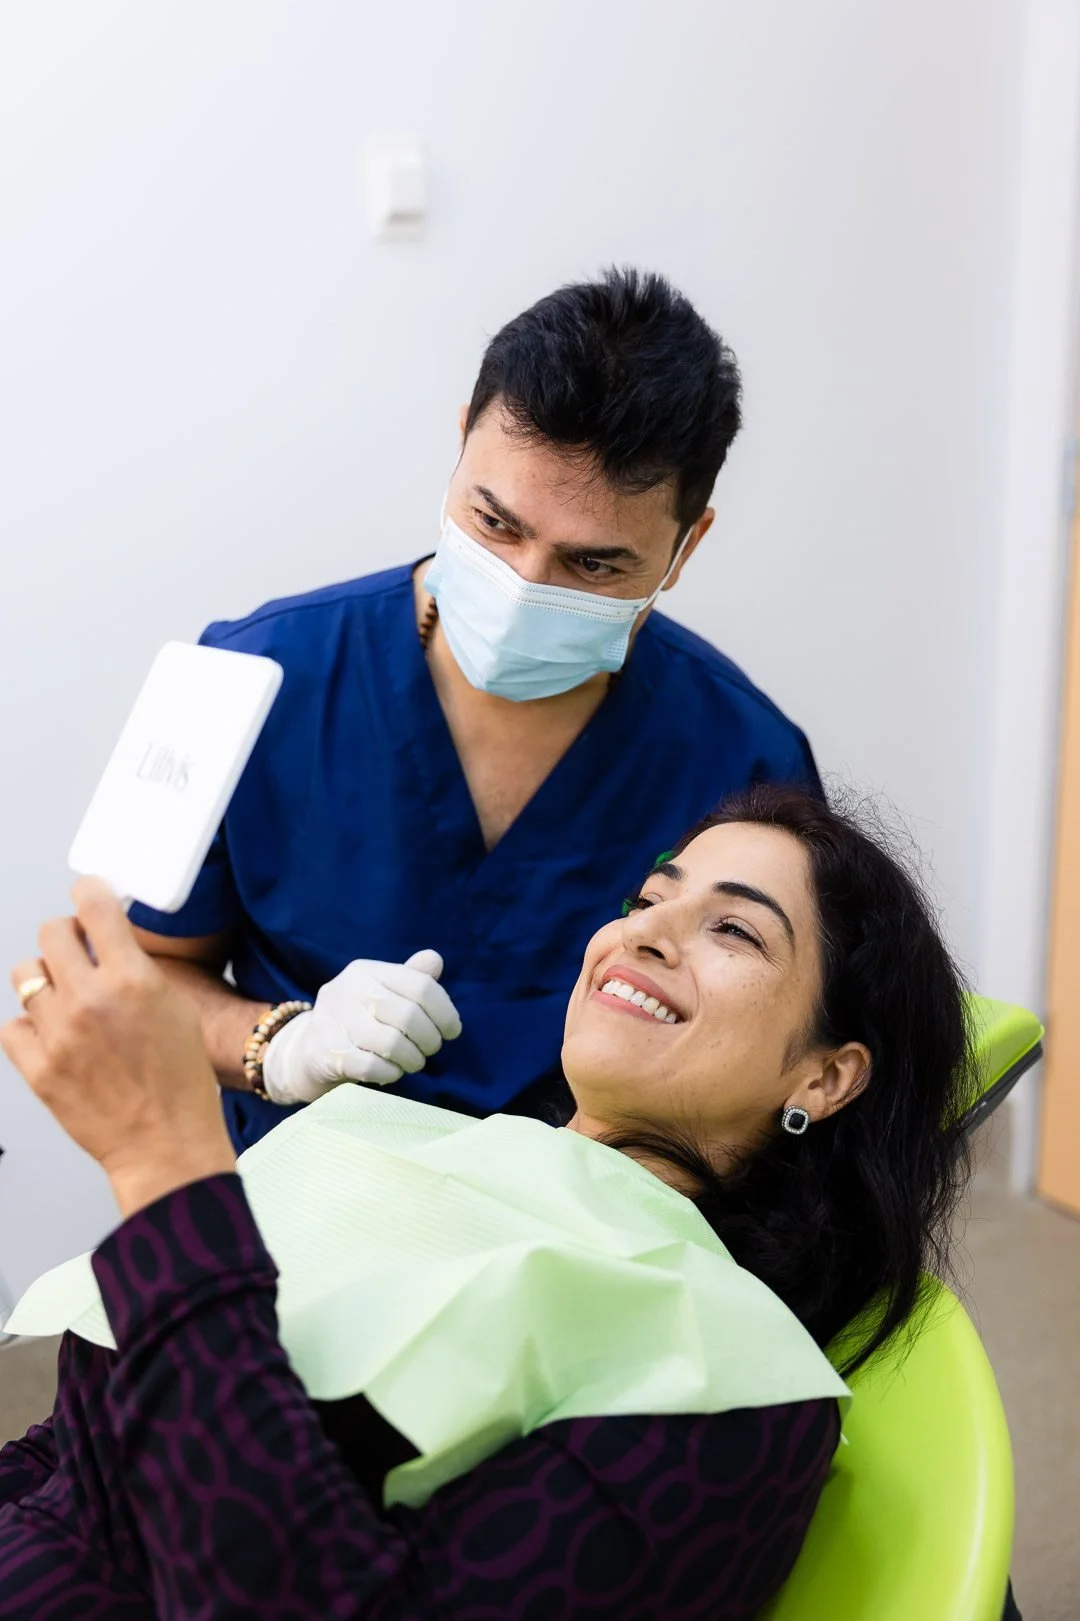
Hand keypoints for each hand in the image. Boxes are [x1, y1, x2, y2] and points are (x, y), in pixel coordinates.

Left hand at [2, 879, 235, 1217]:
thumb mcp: (176, 1008)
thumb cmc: (180, 1082)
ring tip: (64, 1000)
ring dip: (44, 980)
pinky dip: (29, 1025)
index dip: (89, 892)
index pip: (95, 906)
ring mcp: (59, 1034)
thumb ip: (137, 971)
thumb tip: (107, 943)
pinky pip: (13, 1024)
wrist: (165, 1142)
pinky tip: (53, 1035)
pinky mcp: (37, 1067)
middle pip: (50, 933)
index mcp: (133, 980)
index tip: (86, 894)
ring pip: (25, 975)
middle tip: (75, 950)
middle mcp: (91, 1000)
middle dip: (64, 936)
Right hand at [261, 950, 461, 1105]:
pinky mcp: (325, 1051)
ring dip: (412, 1058)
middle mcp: (347, 989)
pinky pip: (371, 1065)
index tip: (452, 1031)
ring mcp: (332, 1020)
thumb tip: (434, 959)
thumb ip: (411, 978)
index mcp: (367, 970)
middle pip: (408, 1015)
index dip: (445, 1011)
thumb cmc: (360, 1019)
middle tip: (431, 1049)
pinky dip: (391, 1072)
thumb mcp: (384, 993)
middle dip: (429, 1039)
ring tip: (414, 1061)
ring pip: (391, 1043)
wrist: (311, 1050)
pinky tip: (394, 1071)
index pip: (420, 986)